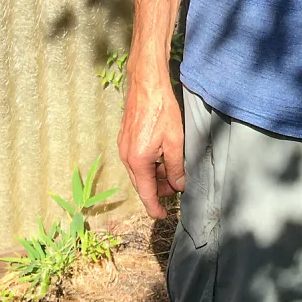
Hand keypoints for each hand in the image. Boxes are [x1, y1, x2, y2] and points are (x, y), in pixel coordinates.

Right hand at [117, 67, 184, 219]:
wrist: (147, 84)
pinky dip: (148, 165)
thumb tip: (178, 186)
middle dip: (157, 190)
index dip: (155, 207)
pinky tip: (161, 157)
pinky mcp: (124, 139)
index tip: (162, 216)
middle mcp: (126, 157)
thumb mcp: (175, 141)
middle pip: (142, 184)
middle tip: (175, 189)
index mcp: (138, 161)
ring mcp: (123, 147)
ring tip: (171, 171)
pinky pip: (136, 160)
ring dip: (154, 176)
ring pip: (139, 172)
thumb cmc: (162, 110)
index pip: (146, 193)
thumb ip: (176, 167)